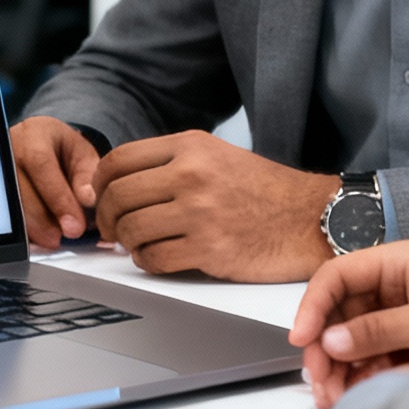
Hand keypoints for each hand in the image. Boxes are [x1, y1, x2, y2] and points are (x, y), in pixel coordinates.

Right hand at [9, 116, 103, 247]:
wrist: (35, 145)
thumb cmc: (61, 151)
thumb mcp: (81, 154)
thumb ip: (87, 176)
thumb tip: (89, 200)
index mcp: (33, 135)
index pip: (41, 165)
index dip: (58, 199)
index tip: (75, 227)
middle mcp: (7, 149)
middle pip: (19, 188)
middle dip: (42, 220)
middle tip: (61, 238)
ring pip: (6, 204)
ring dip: (30, 228)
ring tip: (51, 238)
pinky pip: (0, 214)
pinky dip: (20, 229)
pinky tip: (36, 235)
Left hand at [90, 133, 337, 281]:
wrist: (309, 218)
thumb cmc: (265, 190)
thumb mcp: (217, 155)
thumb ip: (172, 162)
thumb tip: (121, 182)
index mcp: (190, 147)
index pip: (119, 160)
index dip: (99, 182)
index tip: (101, 197)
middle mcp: (191, 175)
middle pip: (118, 196)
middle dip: (107, 218)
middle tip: (110, 230)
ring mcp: (199, 213)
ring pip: (132, 229)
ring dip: (127, 242)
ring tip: (136, 244)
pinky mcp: (209, 249)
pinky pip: (154, 259)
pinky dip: (146, 262)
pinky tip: (154, 257)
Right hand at [287, 241, 408, 408]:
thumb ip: (381, 330)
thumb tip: (332, 342)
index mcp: (397, 263)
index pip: (338, 276)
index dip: (314, 305)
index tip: (302, 339)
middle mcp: (392, 286)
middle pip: (339, 312)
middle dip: (325, 346)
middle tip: (319, 382)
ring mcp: (397, 316)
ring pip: (350, 339)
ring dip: (337, 368)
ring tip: (330, 399)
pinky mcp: (405, 344)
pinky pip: (368, 359)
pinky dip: (356, 377)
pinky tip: (349, 395)